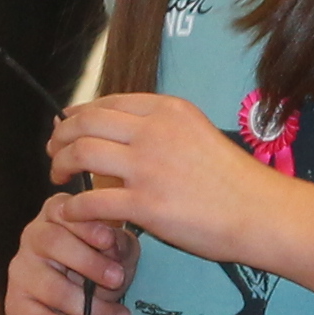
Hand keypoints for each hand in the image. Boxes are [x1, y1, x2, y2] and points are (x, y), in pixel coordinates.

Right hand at [6, 188, 137, 314]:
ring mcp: (20, 271)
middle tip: (118, 280)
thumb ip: (120, 245)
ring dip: (89, 307)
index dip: (85, 225)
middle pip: (51, 242)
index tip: (108, 240)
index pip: (63, 209)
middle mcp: (33, 237)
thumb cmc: (103, 270)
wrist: (84, 311)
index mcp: (57, 214)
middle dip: (88, 263)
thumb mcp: (120, 252)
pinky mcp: (16, 305)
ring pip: (50, 287)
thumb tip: (113, 245)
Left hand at [50, 93, 281, 265]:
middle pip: (86, 123)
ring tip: (58, 177)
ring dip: (61, 164)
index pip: (108, 102)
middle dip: (61, 136)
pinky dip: (74, 206)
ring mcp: (147, 167)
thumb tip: (121, 140)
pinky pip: (92, 201)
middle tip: (53, 152)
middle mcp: (154, 131)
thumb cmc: (233, 180)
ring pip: (82, 153)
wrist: (259, 212)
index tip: (67, 126)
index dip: (79, 114)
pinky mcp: (145, 205)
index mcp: (168, 110)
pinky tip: (71, 211)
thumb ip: (160, 132)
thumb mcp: (197, 135)